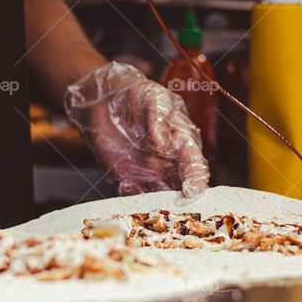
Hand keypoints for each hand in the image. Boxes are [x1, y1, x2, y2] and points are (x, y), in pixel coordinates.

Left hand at [64, 62, 209, 196]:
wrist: (104, 99)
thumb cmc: (137, 94)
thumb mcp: (152, 97)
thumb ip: (159, 117)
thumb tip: (164, 142)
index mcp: (182, 142)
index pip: (195, 165)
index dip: (196, 179)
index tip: (192, 189)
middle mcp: (169, 162)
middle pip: (181, 188)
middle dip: (180, 200)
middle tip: (174, 207)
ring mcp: (148, 172)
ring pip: (158, 196)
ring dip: (156, 203)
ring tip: (150, 203)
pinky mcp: (127, 177)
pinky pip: (132, 194)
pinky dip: (131, 195)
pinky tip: (127, 186)